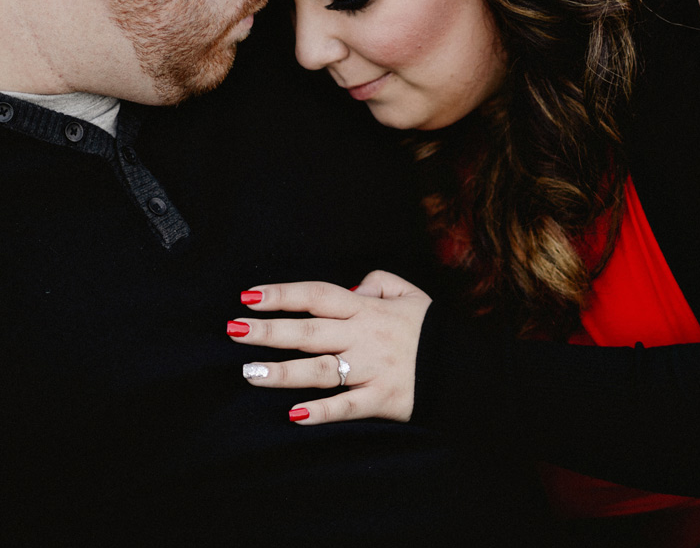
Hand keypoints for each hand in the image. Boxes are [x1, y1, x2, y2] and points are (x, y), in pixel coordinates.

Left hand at [228, 270, 430, 424]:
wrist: (466, 366)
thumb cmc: (431, 329)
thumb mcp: (410, 293)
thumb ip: (378, 283)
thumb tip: (350, 288)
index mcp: (366, 310)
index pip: (317, 296)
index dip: (282, 294)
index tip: (249, 296)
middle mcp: (363, 338)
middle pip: (309, 332)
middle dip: (268, 331)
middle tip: (233, 330)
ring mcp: (371, 369)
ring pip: (321, 370)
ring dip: (283, 373)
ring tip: (249, 374)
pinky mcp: (382, 399)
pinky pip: (348, 407)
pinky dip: (322, 412)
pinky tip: (294, 416)